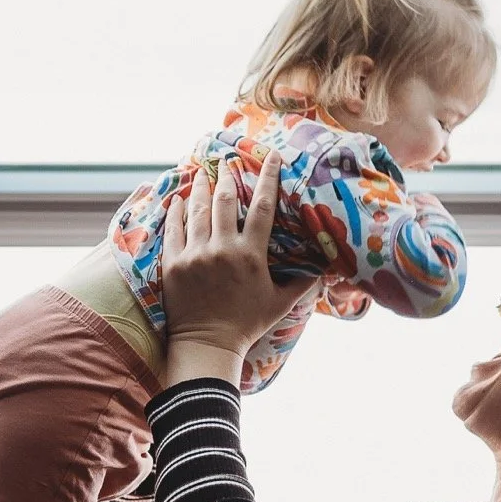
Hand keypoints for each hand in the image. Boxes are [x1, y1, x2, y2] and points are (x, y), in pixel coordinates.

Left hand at [162, 152, 313, 386]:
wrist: (208, 345)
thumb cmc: (247, 324)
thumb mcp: (280, 302)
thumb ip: (302, 281)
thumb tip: (327, 266)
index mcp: (250, 255)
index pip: (262, 207)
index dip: (268, 177)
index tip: (271, 156)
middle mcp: (222, 249)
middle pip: (224, 201)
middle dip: (225, 176)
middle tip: (225, 160)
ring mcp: (195, 255)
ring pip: (197, 210)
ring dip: (200, 187)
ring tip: (201, 172)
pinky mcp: (173, 264)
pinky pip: (173, 230)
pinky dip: (176, 212)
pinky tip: (178, 199)